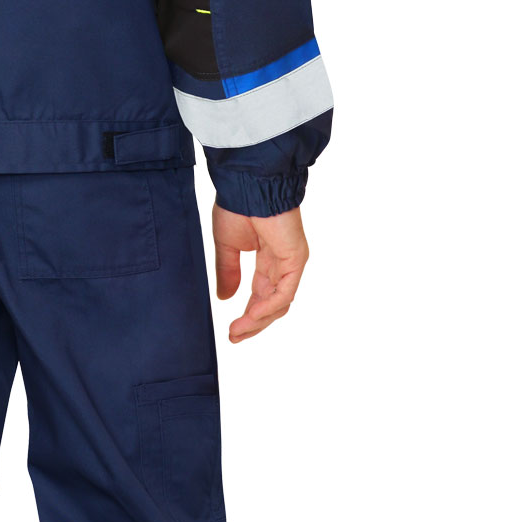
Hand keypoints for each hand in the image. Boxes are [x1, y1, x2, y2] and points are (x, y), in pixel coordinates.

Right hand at [212, 202, 308, 341]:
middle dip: (253, 323)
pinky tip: (250, 317)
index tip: (231, 331)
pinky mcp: (296, 260)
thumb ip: (228, 272)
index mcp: (268, 258)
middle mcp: (282, 263)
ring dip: (257, 321)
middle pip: (272, 304)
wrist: (246, 185)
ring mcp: (291, 262)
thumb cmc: (237, 205)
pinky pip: (284, 293)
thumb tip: (225, 298)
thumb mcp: (227, 246)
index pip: (262, 295)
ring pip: (279, 303)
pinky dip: (267, 308)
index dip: (248, 315)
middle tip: (234, 337)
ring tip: (237, 331)